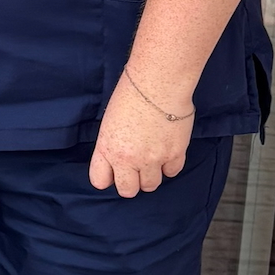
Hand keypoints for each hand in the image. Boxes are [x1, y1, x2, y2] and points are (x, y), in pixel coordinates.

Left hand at [88, 74, 192, 196]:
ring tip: (152, 158)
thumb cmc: (131, 94)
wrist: (158, 83)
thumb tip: (117, 159)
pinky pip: (171, 172)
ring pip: (151, 186)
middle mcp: (128, 159)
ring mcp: (152, 159)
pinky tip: (166, 151)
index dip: (107, 177)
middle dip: (130, 182)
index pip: (100, 181)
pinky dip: (169, 165)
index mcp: (107, 149)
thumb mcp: (109, 122)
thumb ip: (111, 144)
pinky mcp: (175, 155)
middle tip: (135, 169)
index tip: (113, 172)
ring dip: (151, 175)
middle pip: (128, 190)